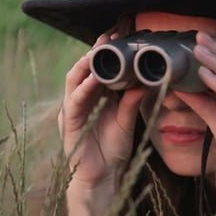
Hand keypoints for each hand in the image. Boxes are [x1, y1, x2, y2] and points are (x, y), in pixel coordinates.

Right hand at [59, 33, 145, 189]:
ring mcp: (73, 109)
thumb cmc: (114, 149)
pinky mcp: (69, 122)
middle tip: (108, 38)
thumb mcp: (126, 120)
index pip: (98, 69)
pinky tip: (91, 79)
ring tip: (97, 51)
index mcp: (96, 97)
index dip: (106, 53)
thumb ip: (131, 100)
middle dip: (95, 53)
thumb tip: (145, 80)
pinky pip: (74, 101)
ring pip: (74, 80)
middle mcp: (82, 100)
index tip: (119, 38)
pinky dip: (82, 89)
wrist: (103, 177)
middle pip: (85, 70)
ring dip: (85, 65)